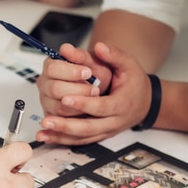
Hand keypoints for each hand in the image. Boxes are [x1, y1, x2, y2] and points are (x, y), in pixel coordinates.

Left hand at [37, 42, 151, 144]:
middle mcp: (114, 121)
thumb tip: (99, 46)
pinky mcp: (97, 135)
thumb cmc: (134, 83)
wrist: (144, 103)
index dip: (83, 104)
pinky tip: (46, 137)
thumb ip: (114, 55)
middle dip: (66, 125)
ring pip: (82, 137)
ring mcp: (105, 131)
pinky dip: (62, 140)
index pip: (101, 107)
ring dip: (61, 136)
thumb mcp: (129, 65)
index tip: (66, 98)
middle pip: (89, 128)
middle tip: (48, 121)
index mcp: (122, 104)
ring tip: (43, 131)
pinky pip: (78, 141)